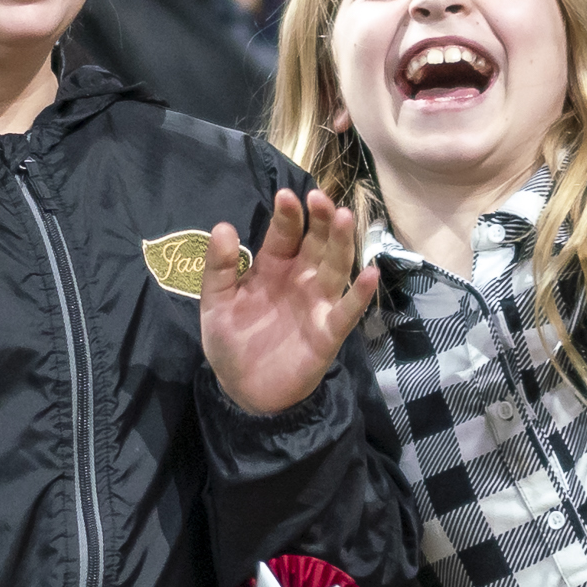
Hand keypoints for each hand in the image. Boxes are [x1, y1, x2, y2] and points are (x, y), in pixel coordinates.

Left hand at [199, 186, 376, 417]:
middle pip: (317, 242)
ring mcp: (317, 303)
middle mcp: (301, 278)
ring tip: (344, 217)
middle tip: (319, 198)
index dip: (288, 215)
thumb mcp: (216, 302)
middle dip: (320, 219)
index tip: (286, 196)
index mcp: (274, 265)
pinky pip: (348, 311)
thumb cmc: (232, 341)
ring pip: (336, 267)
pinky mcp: (328, 332)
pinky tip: (370, 274)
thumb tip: (223, 226)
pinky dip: (360, 294)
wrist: (243, 390)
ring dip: (342, 243)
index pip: (285, 233)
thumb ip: (218, 267)